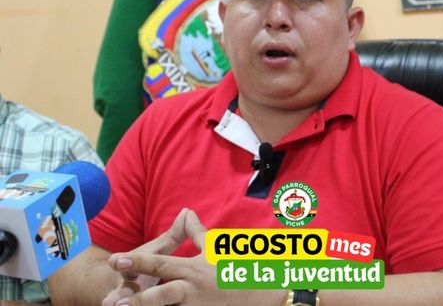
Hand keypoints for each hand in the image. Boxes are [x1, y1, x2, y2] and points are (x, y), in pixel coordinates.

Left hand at [102, 208, 282, 305]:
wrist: (261, 293)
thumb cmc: (235, 267)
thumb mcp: (215, 248)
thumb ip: (195, 232)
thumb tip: (185, 212)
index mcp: (192, 269)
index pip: (160, 263)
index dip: (136, 261)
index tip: (115, 259)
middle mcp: (192, 290)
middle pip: (161, 296)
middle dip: (139, 301)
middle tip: (116, 303)